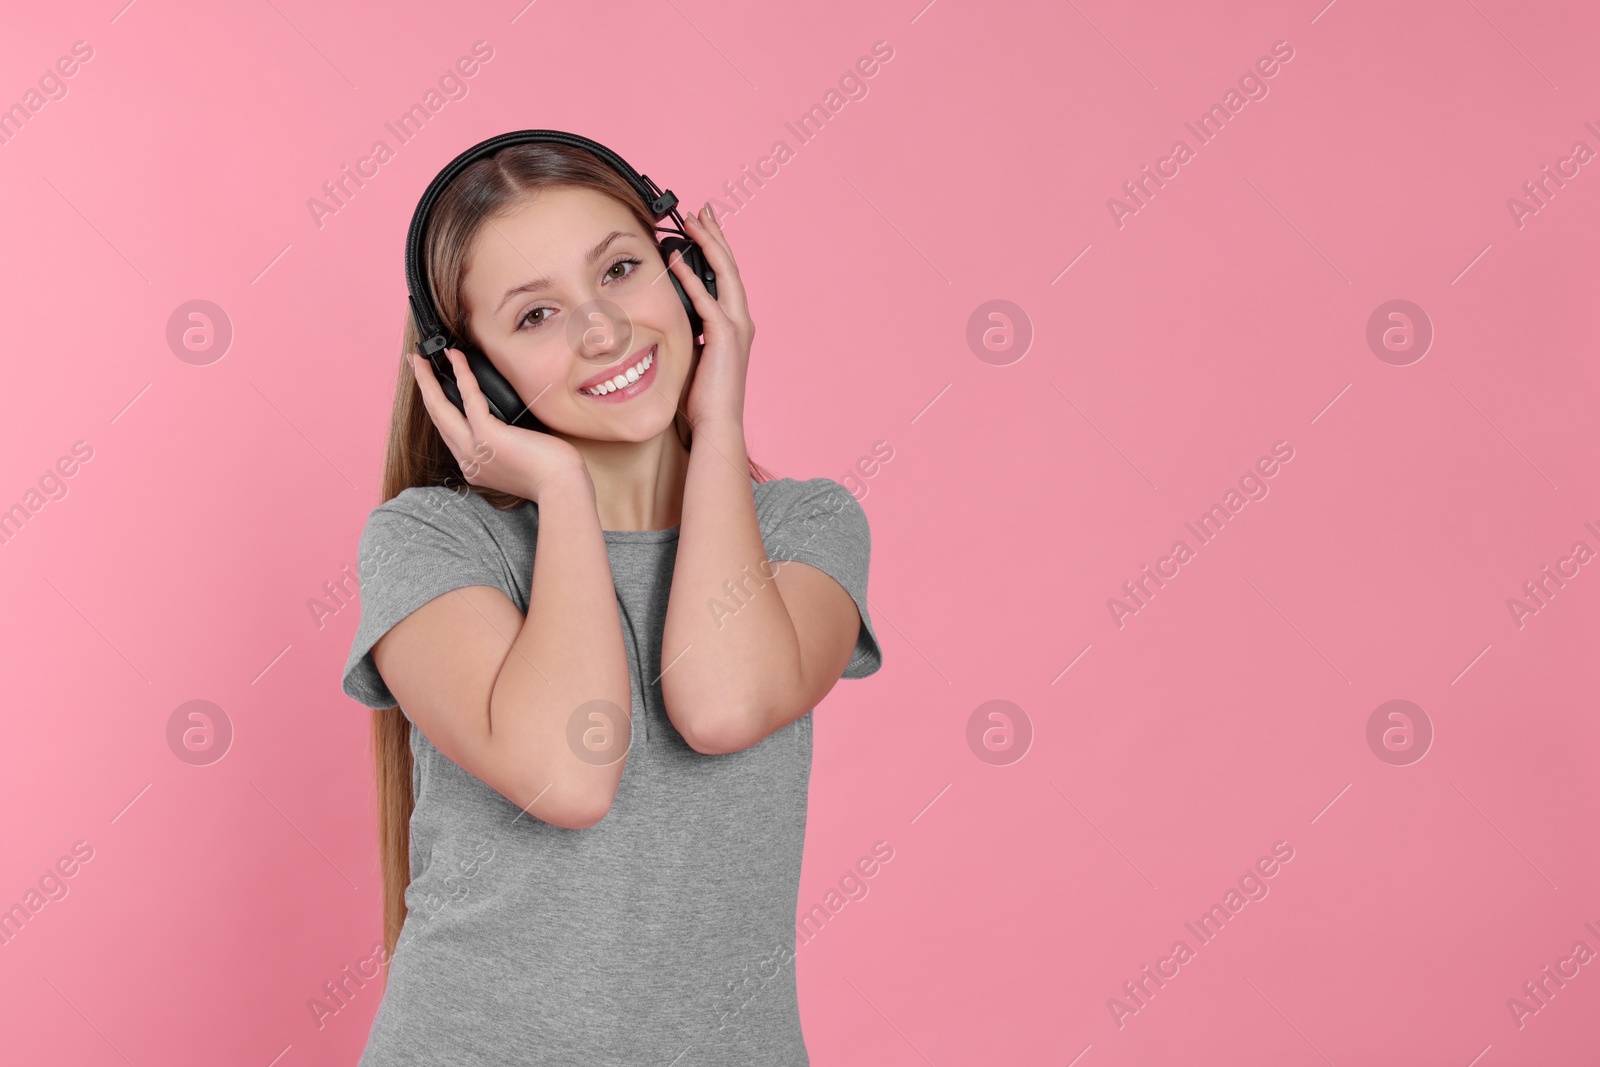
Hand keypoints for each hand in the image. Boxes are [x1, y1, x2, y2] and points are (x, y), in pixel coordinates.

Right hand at [409, 347, 586, 501]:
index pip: (448, 431)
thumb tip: (507, 423)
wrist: (561, 487)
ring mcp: (474, 450)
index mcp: (474, 467)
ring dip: (428, 380)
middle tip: (416, 365)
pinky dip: (461, 374)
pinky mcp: (487, 437)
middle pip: (436, 418)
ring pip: (441, 409)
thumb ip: (504, 444)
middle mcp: (468, 461)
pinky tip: (455, 357)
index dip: (436, 406)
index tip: (430, 387)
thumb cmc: (551, 473)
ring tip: (422, 359)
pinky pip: (469, 398)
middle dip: (423, 388)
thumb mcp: (519, 459)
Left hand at [668, 204, 753, 429]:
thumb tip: (669, 314)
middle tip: (701, 210)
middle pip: (729, 266)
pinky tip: (675, 259)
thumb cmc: (703, 397)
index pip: (726, 277)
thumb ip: (689, 330)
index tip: (702, 227)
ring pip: (724, 274)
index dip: (715, 249)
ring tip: (693, 222)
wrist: (716, 423)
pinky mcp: (724, 336)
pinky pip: (706, 298)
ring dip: (708, 245)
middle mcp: (741, 321)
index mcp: (735, 325)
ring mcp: (736, 327)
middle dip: (715, 235)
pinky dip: (690, 276)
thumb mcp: (694, 354)